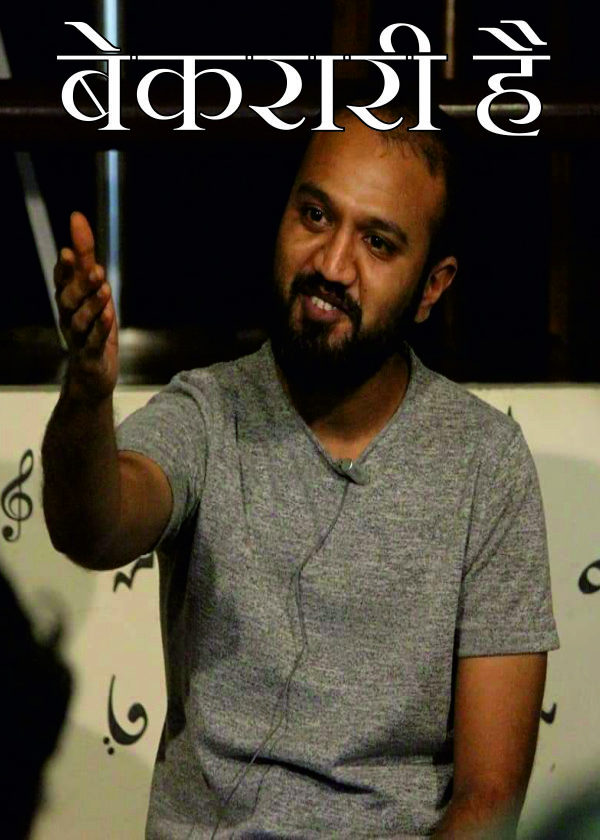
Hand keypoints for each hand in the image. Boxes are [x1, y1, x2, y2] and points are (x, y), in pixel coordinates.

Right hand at [54, 211, 118, 400]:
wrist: (93, 375)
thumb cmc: (92, 327)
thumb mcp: (92, 290)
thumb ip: (85, 258)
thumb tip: (78, 219)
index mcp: (68, 301)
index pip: (63, 281)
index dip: (64, 268)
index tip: (69, 251)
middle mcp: (69, 317)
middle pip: (69, 299)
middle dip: (80, 283)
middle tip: (95, 269)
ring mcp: (78, 338)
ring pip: (81, 320)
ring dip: (93, 303)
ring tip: (105, 289)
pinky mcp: (91, 355)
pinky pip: (94, 341)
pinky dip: (100, 328)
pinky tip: (109, 315)